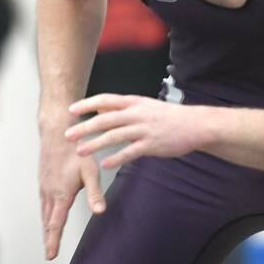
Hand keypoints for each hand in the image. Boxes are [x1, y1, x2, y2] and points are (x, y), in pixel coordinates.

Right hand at [38, 137, 104, 259]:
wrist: (57, 132)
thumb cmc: (76, 151)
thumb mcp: (90, 172)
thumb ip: (94, 193)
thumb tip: (100, 212)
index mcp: (60, 195)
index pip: (55, 224)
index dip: (53, 241)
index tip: (51, 256)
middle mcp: (49, 193)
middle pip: (47, 221)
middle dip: (48, 237)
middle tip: (49, 253)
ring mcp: (44, 186)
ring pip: (43, 211)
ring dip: (46, 226)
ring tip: (48, 237)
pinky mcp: (43, 179)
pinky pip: (42, 201)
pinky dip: (44, 212)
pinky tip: (47, 213)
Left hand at [66, 93, 205, 167]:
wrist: (195, 124)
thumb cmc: (167, 116)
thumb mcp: (143, 106)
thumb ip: (121, 108)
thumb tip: (98, 109)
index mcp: (133, 102)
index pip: (105, 99)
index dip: (87, 105)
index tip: (71, 110)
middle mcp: (136, 113)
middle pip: (106, 119)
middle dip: (85, 127)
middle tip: (68, 134)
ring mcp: (144, 129)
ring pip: (115, 135)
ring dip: (96, 144)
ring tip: (81, 151)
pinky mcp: (152, 145)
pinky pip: (130, 152)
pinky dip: (117, 158)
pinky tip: (105, 164)